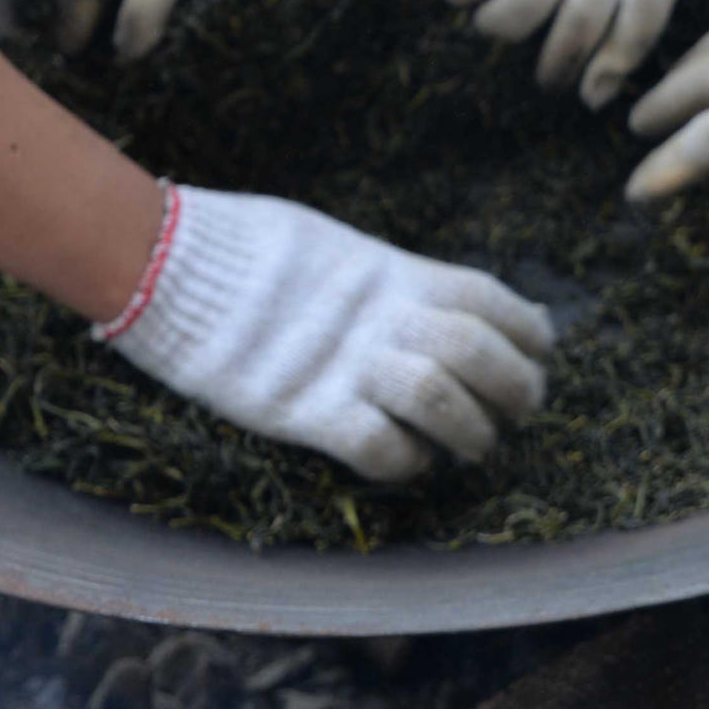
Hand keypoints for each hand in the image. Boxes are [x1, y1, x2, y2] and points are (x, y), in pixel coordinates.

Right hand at [99, 186, 555, 479]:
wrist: (167, 260)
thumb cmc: (246, 249)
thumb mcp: (334, 246)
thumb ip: (388, 276)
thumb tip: (435, 298)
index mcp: (389, 270)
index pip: (487, 297)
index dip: (527, 328)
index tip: (540, 349)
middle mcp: (379, 316)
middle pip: (479, 350)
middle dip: (518, 386)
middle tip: (521, 410)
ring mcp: (343, 365)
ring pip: (442, 400)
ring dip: (472, 432)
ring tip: (474, 447)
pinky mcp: (302, 411)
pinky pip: (379, 447)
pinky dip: (406, 462)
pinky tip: (408, 462)